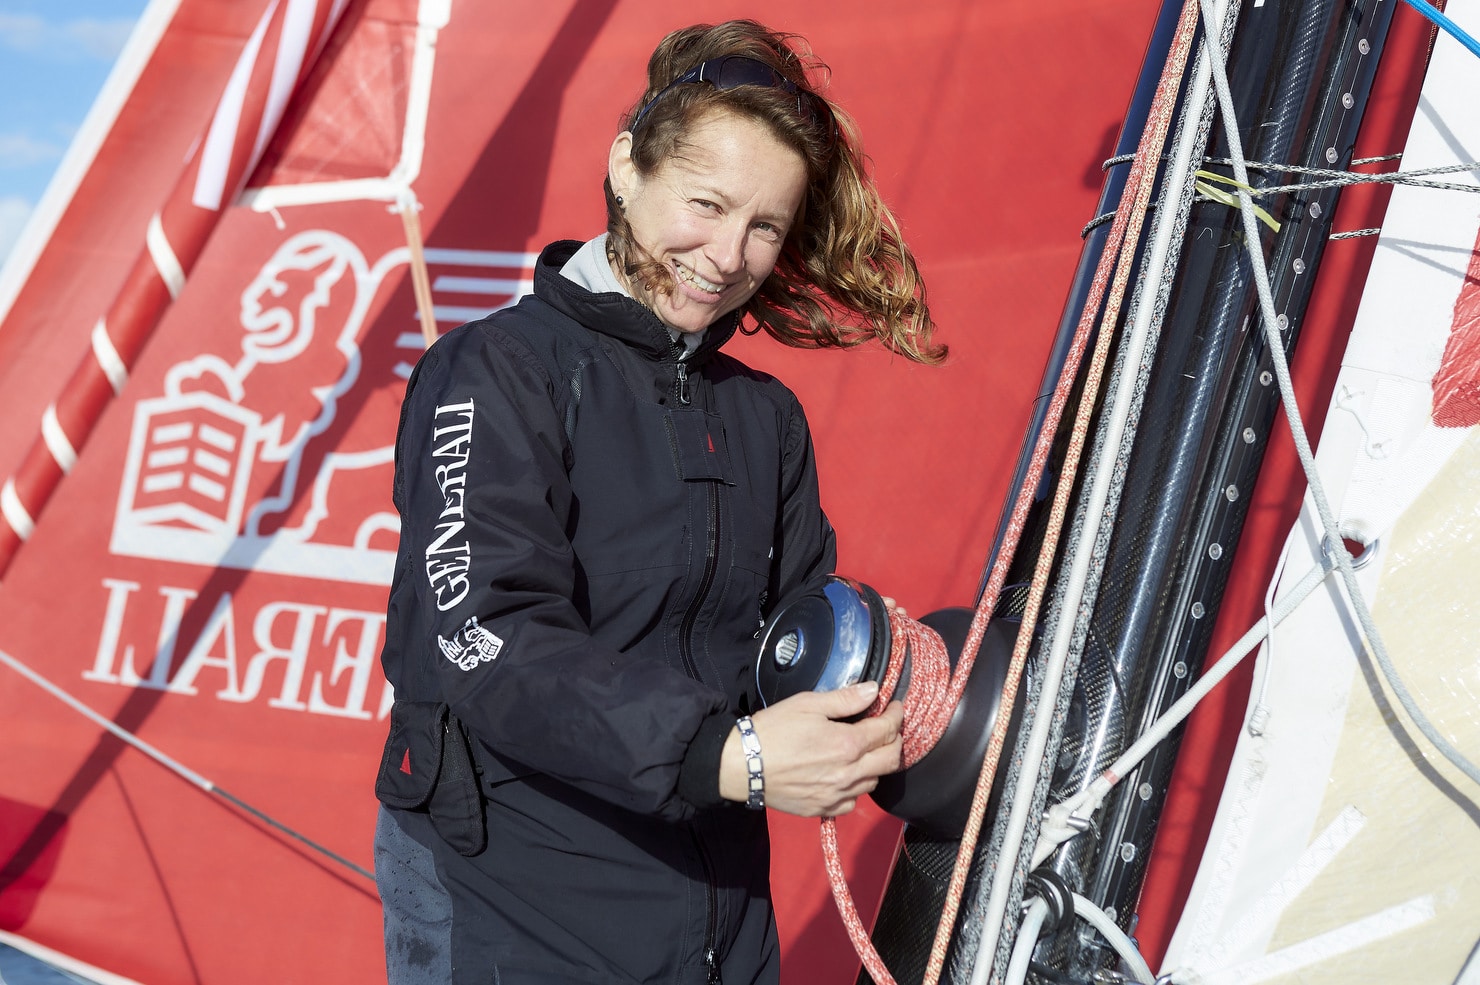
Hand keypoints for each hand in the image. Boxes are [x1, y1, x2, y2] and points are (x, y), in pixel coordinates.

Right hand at [719, 682, 903, 816]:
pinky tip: (846, 775)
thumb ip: (844, 699)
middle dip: (895, 740)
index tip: (894, 707)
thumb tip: (873, 691)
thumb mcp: (808, 704)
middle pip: (890, 760)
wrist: (742, 765)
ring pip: (874, 781)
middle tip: (888, 728)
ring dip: (876, 764)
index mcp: (847, 744)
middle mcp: (848, 773)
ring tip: (866, 750)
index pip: (887, 730)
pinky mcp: (823, 809)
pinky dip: (856, 787)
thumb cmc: (772, 730)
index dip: (895, 715)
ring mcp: (836, 795)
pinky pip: (853, 801)